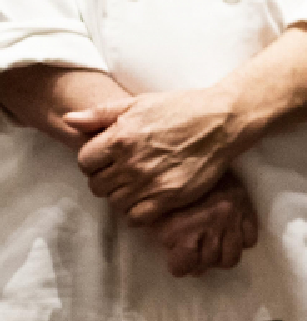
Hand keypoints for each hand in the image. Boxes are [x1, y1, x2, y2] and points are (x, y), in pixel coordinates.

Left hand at [67, 86, 244, 224]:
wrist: (222, 122)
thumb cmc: (182, 108)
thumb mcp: (139, 103)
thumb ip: (101, 113)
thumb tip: (69, 120)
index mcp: (119, 137)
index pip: (85, 163)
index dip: (95, 162)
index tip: (109, 159)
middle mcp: (131, 162)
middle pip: (97, 186)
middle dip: (107, 180)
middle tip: (125, 172)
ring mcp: (150, 182)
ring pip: (115, 203)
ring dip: (123, 196)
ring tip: (138, 184)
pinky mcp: (169, 197)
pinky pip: (137, 217)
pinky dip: (138, 212)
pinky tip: (148, 198)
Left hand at [147, 173, 258, 277]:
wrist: (210, 149)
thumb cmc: (177, 178)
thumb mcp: (158, 202)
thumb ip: (155, 224)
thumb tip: (155, 240)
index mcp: (181, 229)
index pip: (182, 267)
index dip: (179, 265)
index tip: (177, 257)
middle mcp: (207, 229)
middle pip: (208, 264)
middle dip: (200, 263)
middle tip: (196, 253)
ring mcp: (231, 222)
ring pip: (231, 258)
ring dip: (221, 257)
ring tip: (214, 248)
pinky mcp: (249, 213)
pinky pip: (250, 240)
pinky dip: (241, 241)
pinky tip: (231, 234)